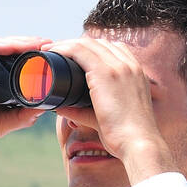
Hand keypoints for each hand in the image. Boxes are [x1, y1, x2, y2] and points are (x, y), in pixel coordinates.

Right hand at [0, 36, 51, 185]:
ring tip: (34, 43)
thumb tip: (44, 108)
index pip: (14, 63)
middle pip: (6, 51)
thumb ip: (19, 117)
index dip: (32, 58)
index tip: (52, 55)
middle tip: (48, 43)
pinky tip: (8, 47)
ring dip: (15, 43)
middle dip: (27, 46)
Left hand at [44, 36, 173, 176]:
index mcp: (135, 73)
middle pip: (98, 43)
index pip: (111, 49)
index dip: (90, 48)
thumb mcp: (103, 117)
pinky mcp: (105, 73)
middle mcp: (129, 65)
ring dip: (65, 44)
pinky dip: (64, 49)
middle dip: (75, 43)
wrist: (138, 143)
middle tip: (55, 50)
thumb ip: (81, 111)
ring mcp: (119, 66)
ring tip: (49, 49)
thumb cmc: (124, 136)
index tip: (71, 55)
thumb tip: (59, 107)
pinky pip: (79, 51)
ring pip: (87, 44)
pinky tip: (53, 52)